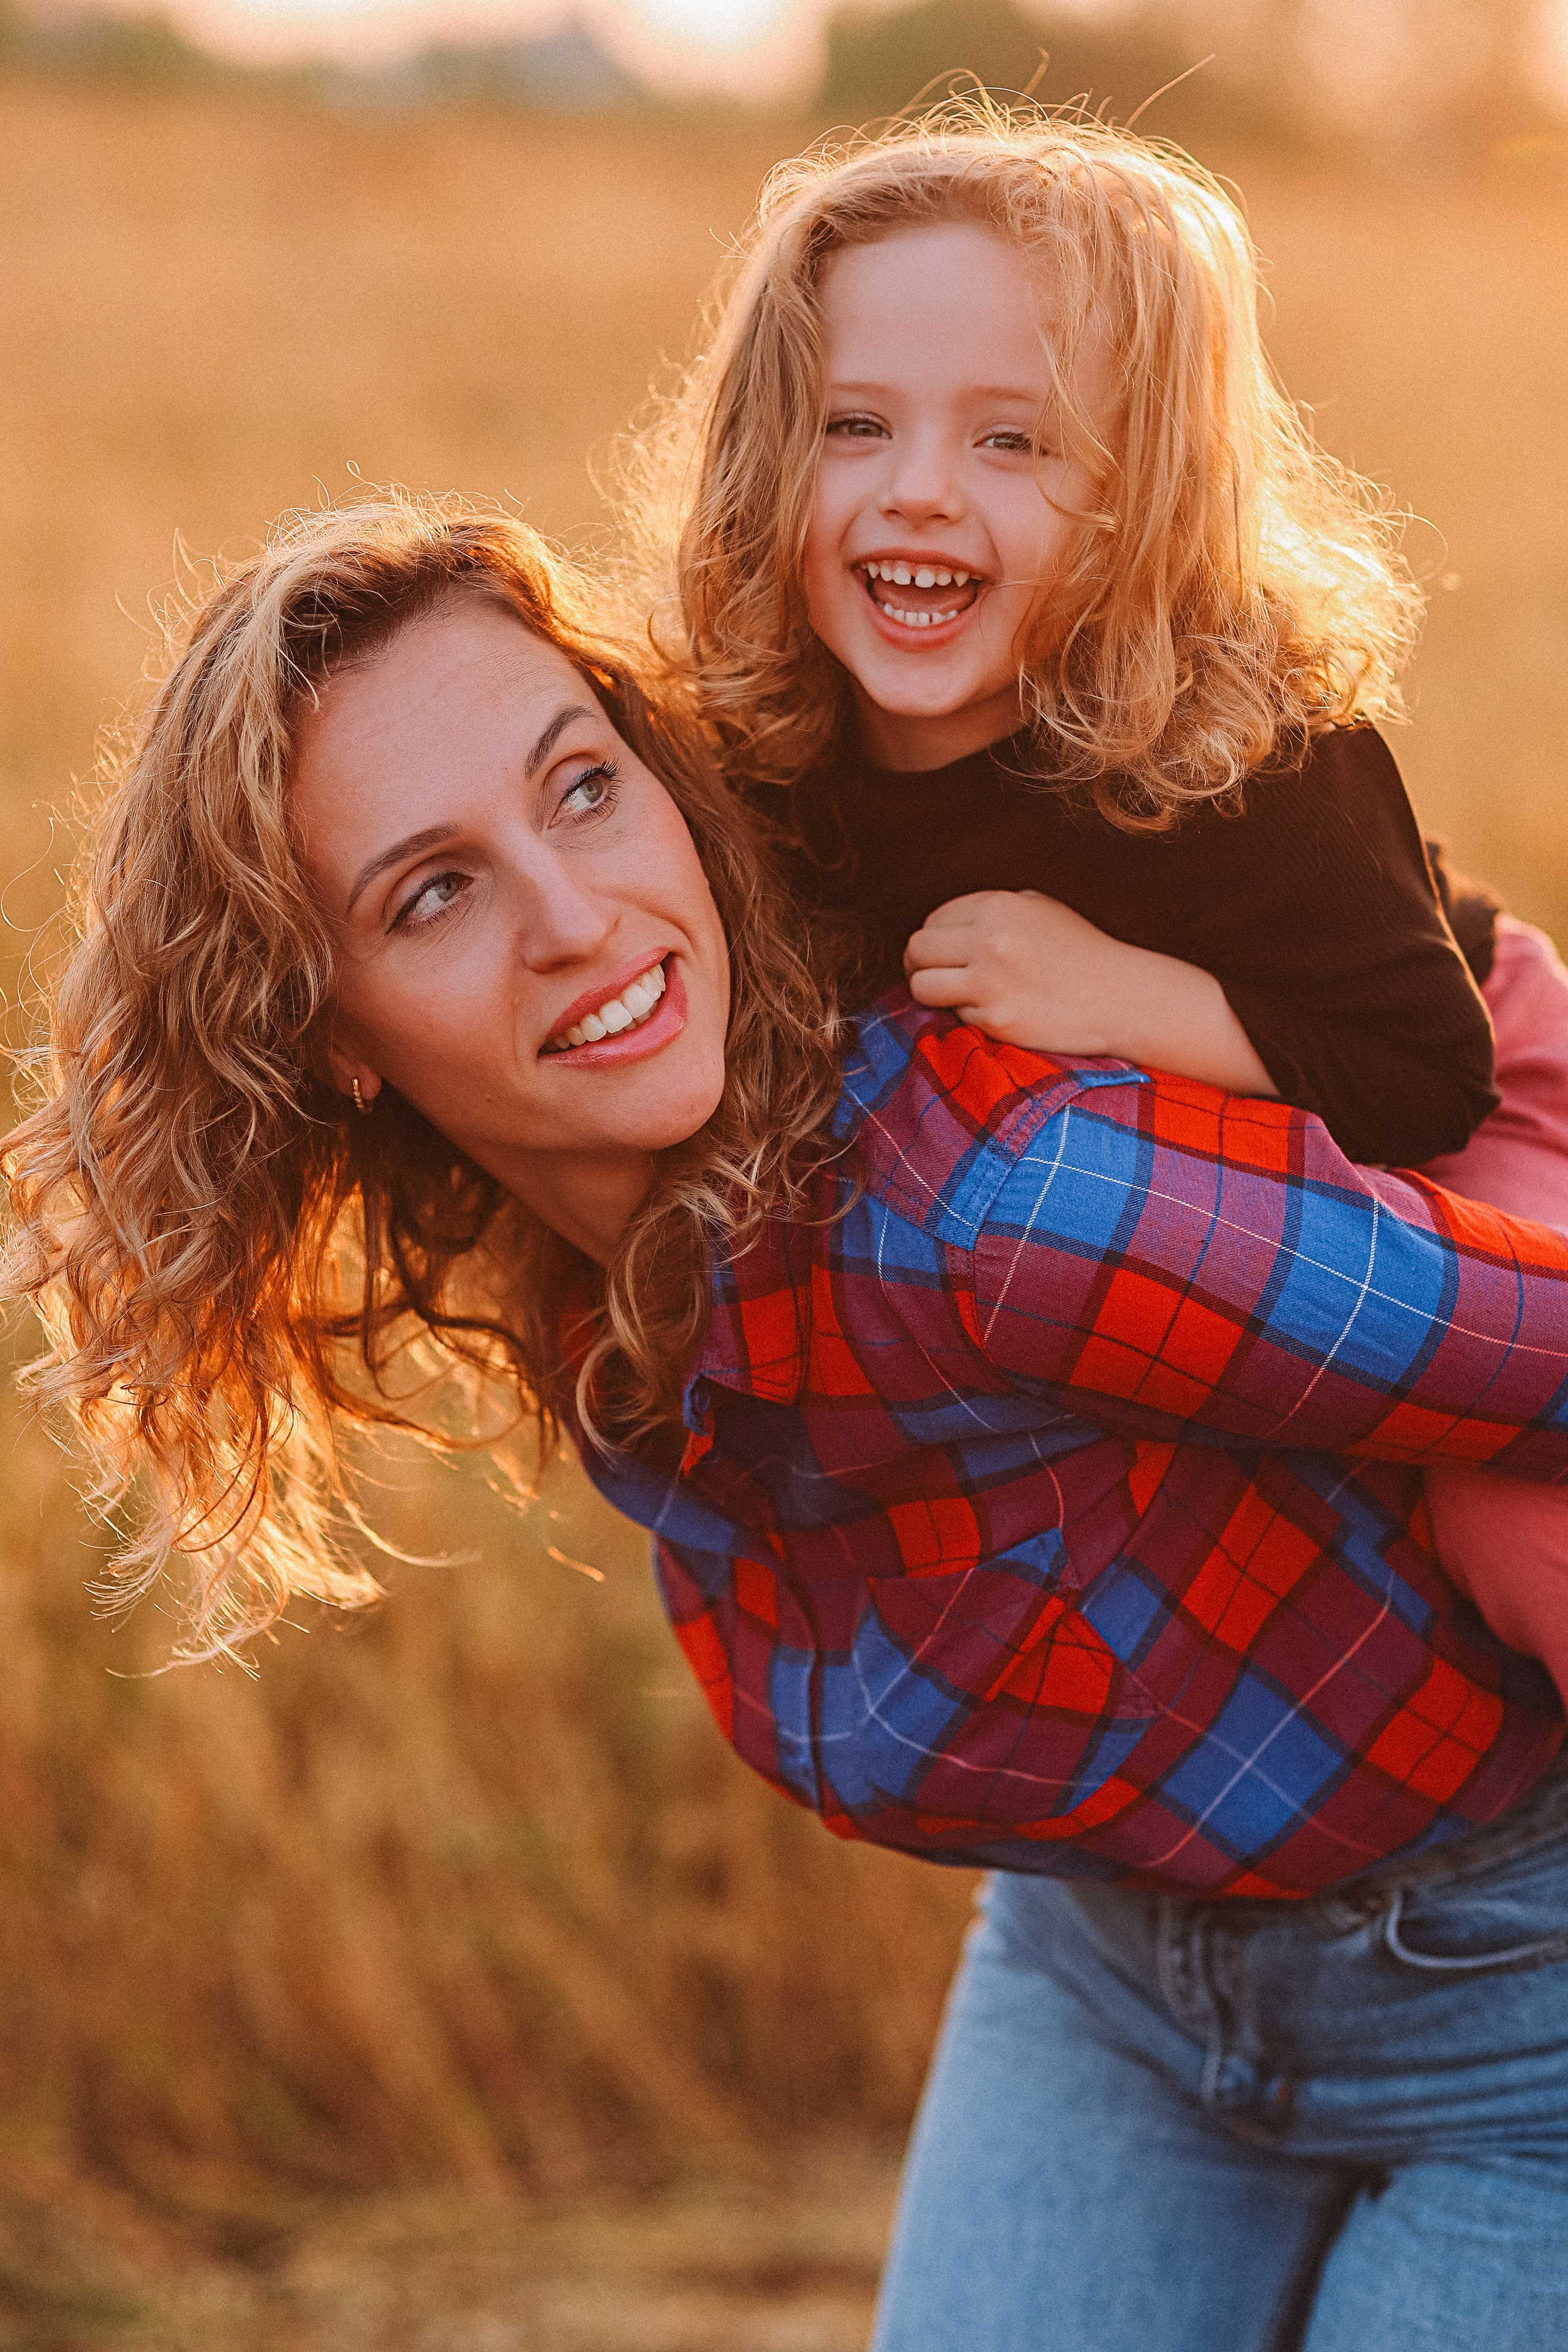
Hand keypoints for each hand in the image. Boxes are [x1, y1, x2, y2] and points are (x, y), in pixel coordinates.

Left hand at [903, 890, 1152, 1055]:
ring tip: (952, 997)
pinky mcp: (997, 1018)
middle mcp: (990, 938)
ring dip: (930, 993)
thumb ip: (991, 912)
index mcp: (998, 906)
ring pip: (922, 985)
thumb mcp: (1039, 910)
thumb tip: (944, 928)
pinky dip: (968, 1017)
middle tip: (933, 976)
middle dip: (919, 964)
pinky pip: (955, 1016)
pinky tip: (995, 1012)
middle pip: (917, 948)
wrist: (1123, 997)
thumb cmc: (1082, 954)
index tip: (945, 954)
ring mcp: (991, 980)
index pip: (935, 919)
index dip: (935, 938)